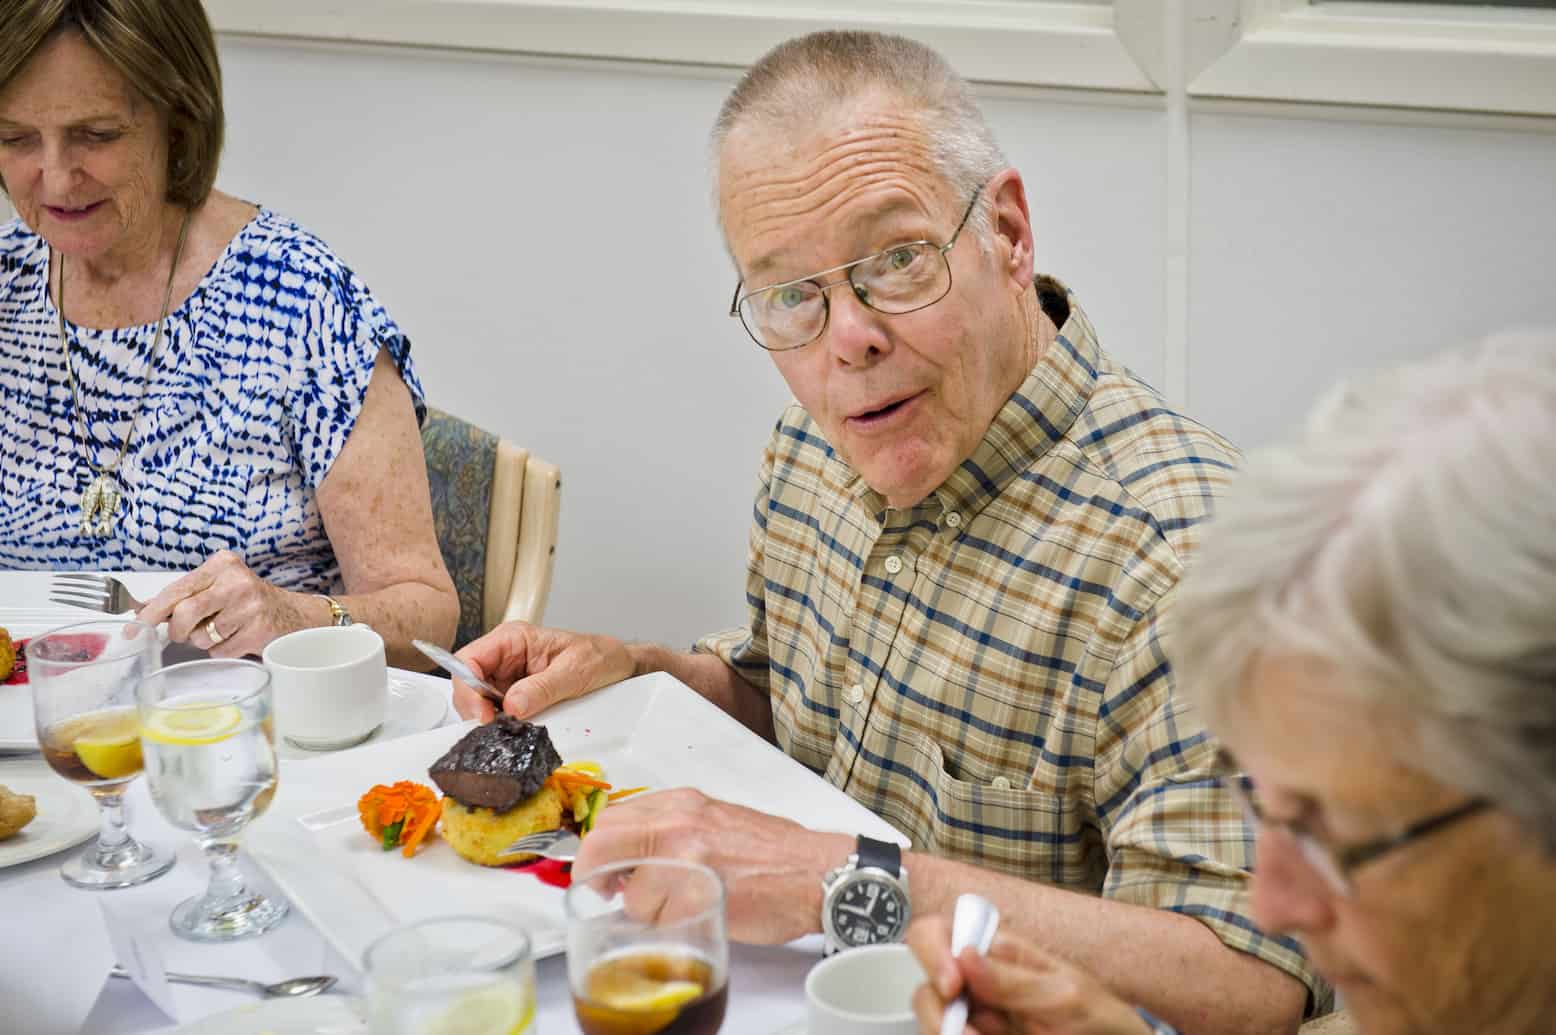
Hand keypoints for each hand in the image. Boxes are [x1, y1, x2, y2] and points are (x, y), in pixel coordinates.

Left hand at [136, 550, 314, 657]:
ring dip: (205, 641)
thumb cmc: (249, 602)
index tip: (133, 629)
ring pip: (200, 636)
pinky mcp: (259, 629)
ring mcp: (250, 605)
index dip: (150, 613)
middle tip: (184, 634)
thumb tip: (140, 610)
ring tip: (224, 630)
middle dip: (178, 631)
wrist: (296, 615)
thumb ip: (183, 596)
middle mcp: (236, 580)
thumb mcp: (218, 588)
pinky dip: (223, 650)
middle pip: (184, 613)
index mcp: (222, 564)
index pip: (176, 589)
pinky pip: (220, 650)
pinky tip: (238, 638)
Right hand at [450, 622, 634, 721]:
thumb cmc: (599, 657)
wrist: (618, 667)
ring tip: (508, 730)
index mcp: (513, 639)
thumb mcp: (575, 671)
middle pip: (468, 684)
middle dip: (475, 708)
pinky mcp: (517, 696)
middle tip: (495, 730)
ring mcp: (509, 677)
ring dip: (488, 719)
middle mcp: (505, 657)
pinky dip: (502, 724)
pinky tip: (515, 731)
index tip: (483, 715)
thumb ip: (543, 688)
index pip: (469, 660)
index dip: (467, 688)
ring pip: (479, 701)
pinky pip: (499, 711)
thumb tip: (512, 706)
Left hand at [571, 787, 850, 943]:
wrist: (818, 872)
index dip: (597, 851)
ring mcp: (689, 856)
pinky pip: (662, 919)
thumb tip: (630, 856)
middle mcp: (679, 822)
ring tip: (676, 910)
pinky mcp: (702, 892)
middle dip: (597, 876)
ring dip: (644, 911)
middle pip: (603, 845)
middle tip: (609, 893)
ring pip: (632, 893)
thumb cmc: (776, 855)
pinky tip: (697, 918)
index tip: (600, 870)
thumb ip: (671, 830)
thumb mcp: (715, 821)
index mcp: (681, 804)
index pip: (611, 819)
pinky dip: (671, 928)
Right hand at [908, 915, 1151, 1034]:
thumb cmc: (1099, 1017)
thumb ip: (1014, 979)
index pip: (938, 932)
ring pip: (935, 1024)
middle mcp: (976, 983)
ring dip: (947, 1034)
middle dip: (937, 1014)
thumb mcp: (1064, 995)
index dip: (932, 953)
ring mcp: (977, 1019)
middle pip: (926, 988)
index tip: (952, 986)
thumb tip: (964, 954)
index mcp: (995, 953)